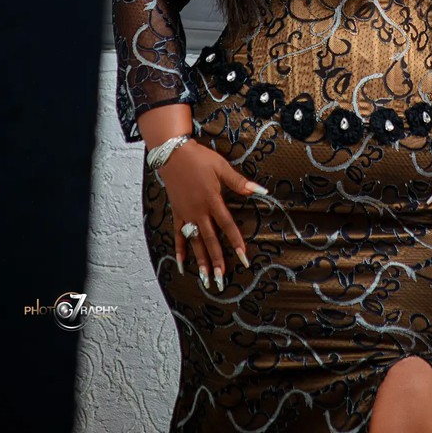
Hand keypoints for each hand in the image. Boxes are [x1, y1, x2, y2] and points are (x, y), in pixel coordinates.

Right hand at [158, 141, 268, 292]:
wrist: (172, 154)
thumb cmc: (199, 158)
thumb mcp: (221, 167)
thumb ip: (239, 182)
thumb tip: (259, 190)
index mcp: (212, 200)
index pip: (227, 225)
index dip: (235, 241)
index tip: (243, 256)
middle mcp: (199, 211)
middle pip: (210, 240)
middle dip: (217, 260)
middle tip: (222, 278)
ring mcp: (186, 214)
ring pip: (195, 242)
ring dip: (201, 260)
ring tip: (206, 278)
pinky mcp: (177, 213)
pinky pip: (178, 235)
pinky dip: (180, 250)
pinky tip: (182, 264)